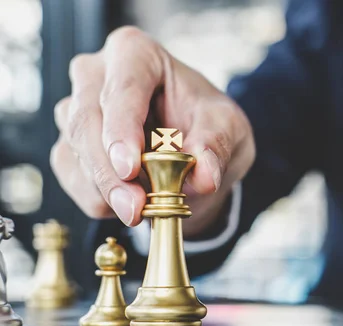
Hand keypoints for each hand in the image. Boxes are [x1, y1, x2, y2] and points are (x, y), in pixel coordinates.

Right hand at [52, 26, 254, 236]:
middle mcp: (96, 75)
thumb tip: (204, 176)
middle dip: (108, 170)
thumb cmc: (208, 125)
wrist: (196, 153)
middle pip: (87, 120)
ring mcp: (77, 109)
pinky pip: (71, 175)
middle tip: (133, 207)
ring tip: (139, 211)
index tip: (129, 167)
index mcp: (136, 54)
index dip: (122, 127)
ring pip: (75, 151)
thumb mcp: (229, 128)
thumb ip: (217, 146)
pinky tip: (127, 206)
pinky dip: (97, 198)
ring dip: (104, 189)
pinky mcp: (70, 145)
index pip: (122, 86)